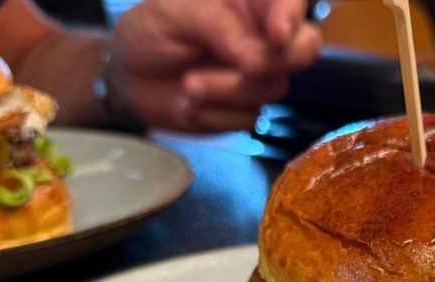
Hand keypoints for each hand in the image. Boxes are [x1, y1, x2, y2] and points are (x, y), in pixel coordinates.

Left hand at [112, 0, 321, 131]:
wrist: (129, 78)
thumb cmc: (151, 31)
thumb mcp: (175, 14)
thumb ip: (218, 27)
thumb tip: (257, 60)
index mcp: (250, 4)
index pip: (290, 2)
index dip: (292, 17)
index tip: (277, 35)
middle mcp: (263, 38)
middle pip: (305, 49)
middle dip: (280, 61)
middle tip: (248, 68)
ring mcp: (259, 76)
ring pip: (271, 88)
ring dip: (227, 91)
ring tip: (189, 85)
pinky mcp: (246, 109)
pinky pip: (247, 117)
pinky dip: (215, 114)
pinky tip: (190, 102)